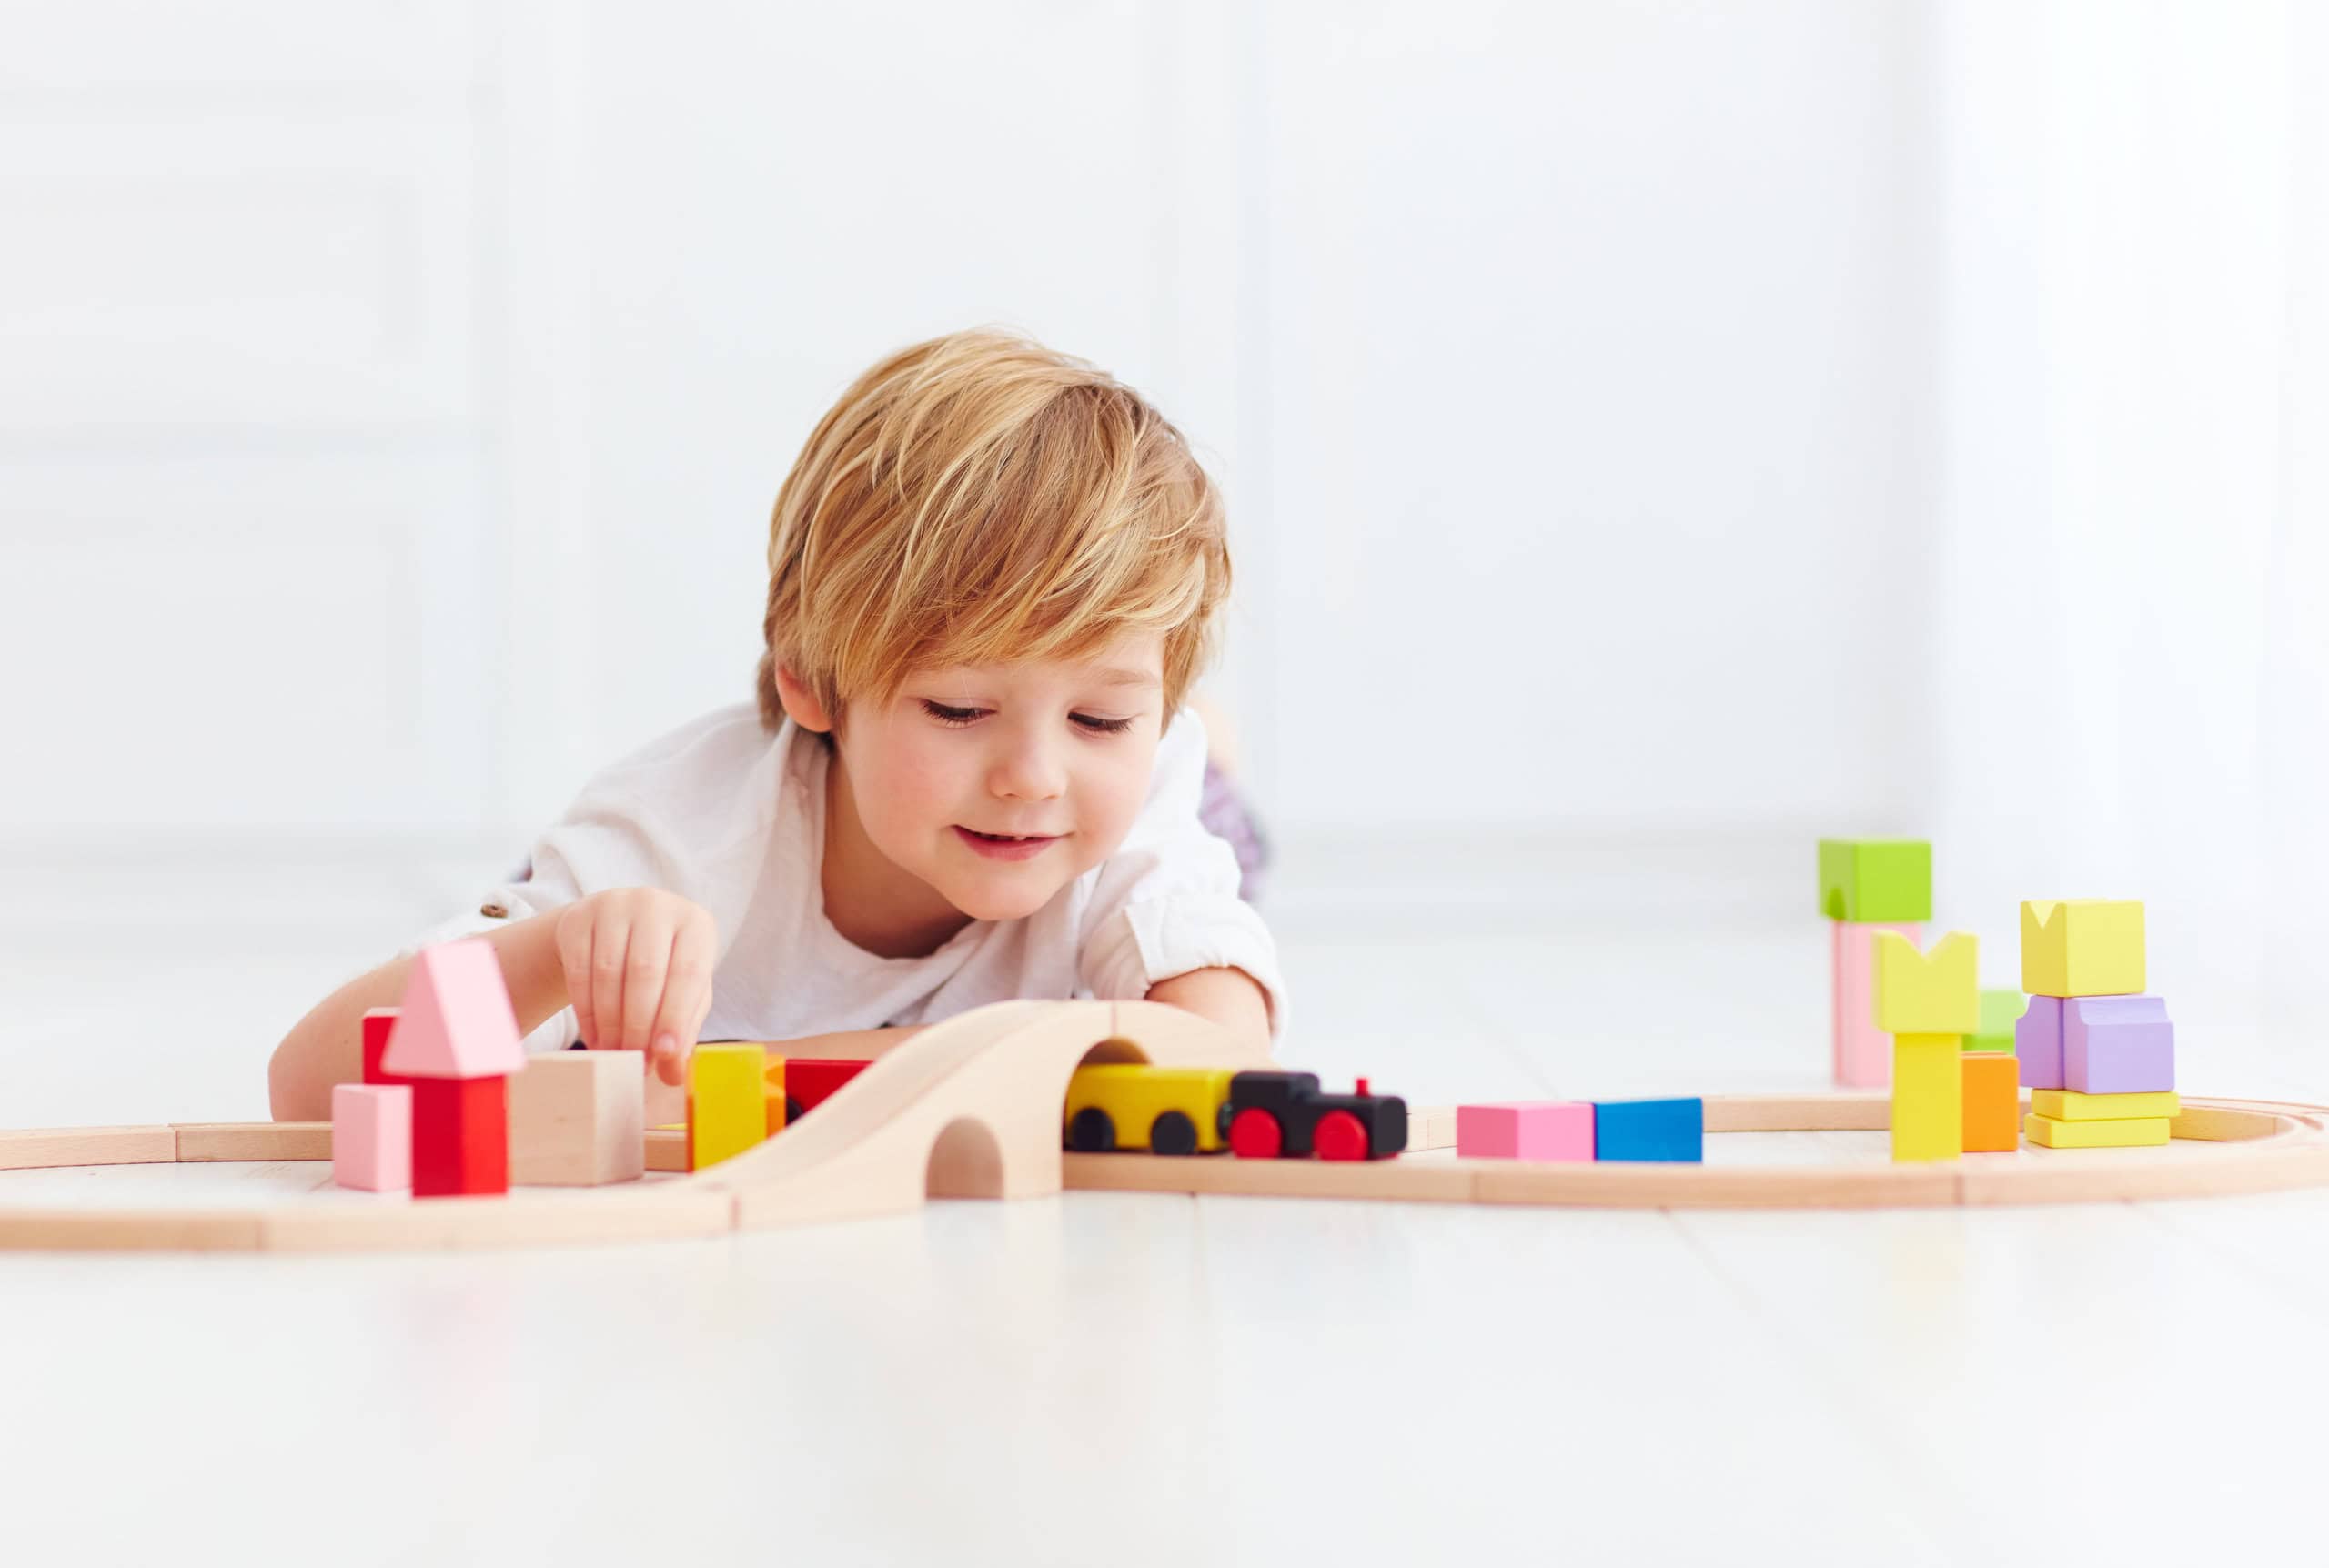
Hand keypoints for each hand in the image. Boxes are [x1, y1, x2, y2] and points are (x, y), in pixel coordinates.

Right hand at [553, 888, 717, 1086]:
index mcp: (695, 923)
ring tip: (615, 1055)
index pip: (688, 973)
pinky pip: (579, 971)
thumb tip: (673, 1074)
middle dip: (638, 1026)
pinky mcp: (579, 917)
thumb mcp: (681, 992)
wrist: (613, 931)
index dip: (675, 1016)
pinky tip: (595, 1038)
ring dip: (611, 1024)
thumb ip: (683, 1029)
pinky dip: (586, 1012)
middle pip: (645, 973)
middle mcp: (656, 905)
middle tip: (635, 1061)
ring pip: (609, 973)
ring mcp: (615, 905)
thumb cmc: (661, 966)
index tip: (664, 1054)